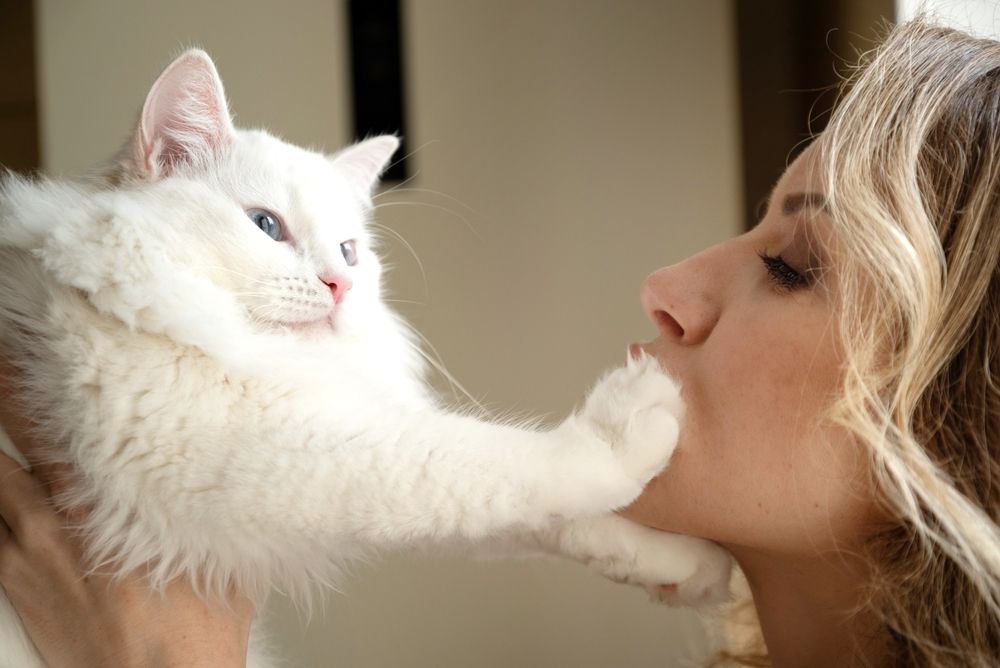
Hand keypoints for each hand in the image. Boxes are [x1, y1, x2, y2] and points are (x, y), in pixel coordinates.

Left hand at [0, 366, 253, 667]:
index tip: (45, 338)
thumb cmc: (194, 626)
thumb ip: (218, 498)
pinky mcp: (12, 579)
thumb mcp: (223, 546)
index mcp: (114, 498)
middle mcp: (60, 514)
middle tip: (10, 351)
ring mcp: (26, 546)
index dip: (45, 374)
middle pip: (17, 431)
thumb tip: (241, 457)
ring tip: (0, 397)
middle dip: (9, 387)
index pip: (66, 417)